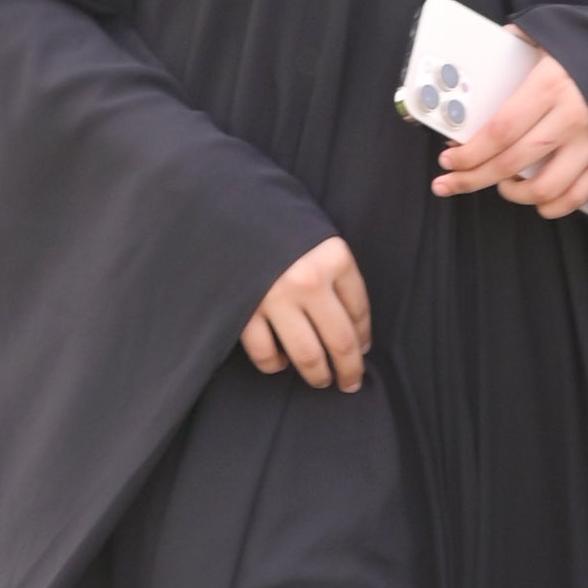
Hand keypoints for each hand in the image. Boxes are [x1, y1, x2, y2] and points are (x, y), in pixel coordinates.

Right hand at [241, 233, 370, 389]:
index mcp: (334, 258)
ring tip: (321, 380)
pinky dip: (274, 364)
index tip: (362, 350)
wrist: (222, 205)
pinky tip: (281, 363)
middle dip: (349, 369)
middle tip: (350, 382)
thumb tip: (353, 327)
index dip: (364, 337)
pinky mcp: (244, 311)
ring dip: (317, 374)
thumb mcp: (316, 235)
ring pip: (307, 354)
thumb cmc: (276, 219)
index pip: (359, 311)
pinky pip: (266, 353)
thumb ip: (335, 273)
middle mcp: (309, 281)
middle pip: (340, 341)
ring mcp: (275, 298)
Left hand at [434, 45, 587, 218]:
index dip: (470, 153)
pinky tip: (537, 200)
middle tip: (453, 182)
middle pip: (513, 162)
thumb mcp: (546, 37)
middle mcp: (571, 117)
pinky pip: (577, 195)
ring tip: (502, 185)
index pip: (499, 131)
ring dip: (515, 194)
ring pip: (545, 188)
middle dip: (475, 178)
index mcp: (550, 85)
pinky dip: (553, 205)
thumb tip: (476, 56)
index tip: (450, 160)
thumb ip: (511, 47)